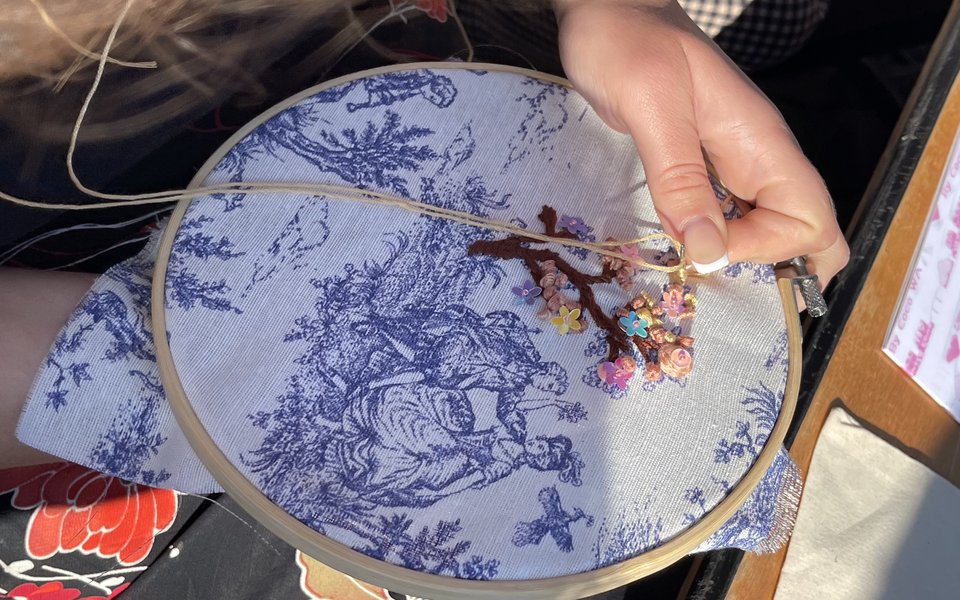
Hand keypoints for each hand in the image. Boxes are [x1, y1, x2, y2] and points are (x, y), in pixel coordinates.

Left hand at [554, 0, 848, 285]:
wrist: (609, 9)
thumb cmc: (627, 43)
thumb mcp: (650, 108)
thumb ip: (680, 179)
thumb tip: (709, 252)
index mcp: (761, 144)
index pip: (810, 220)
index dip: (767, 250)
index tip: (704, 248)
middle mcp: (758, 159)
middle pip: (804, 231)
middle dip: (768, 265)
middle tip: (707, 268)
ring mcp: (734, 165)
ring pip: (768, 229)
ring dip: (737, 257)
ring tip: (687, 264)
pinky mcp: (705, 168)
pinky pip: (729, 217)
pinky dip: (711, 239)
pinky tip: (678, 242)